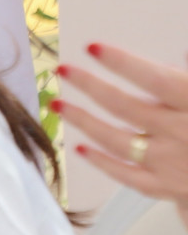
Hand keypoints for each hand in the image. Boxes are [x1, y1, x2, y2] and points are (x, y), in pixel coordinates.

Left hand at [55, 43, 187, 229]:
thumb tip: (183, 51)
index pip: (157, 79)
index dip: (124, 63)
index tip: (94, 48)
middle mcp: (182, 134)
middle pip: (125, 107)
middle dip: (90, 86)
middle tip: (64, 69)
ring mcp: (170, 163)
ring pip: (116, 140)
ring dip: (83, 121)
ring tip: (59, 103)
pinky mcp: (165, 187)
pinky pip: (125, 174)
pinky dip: (100, 161)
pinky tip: (80, 146)